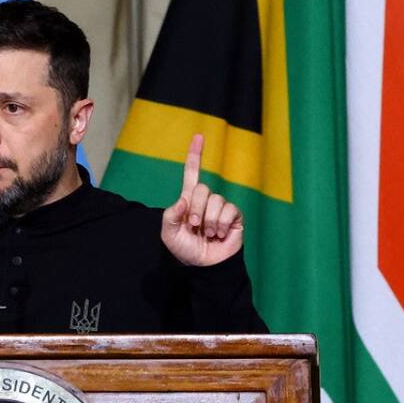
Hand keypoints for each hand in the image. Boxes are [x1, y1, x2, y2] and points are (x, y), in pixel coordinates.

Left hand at [160, 134, 243, 265]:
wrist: (203, 266)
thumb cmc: (185, 249)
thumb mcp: (169, 233)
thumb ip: (170, 215)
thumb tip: (183, 200)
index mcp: (189, 200)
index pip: (192, 173)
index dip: (195, 155)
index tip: (199, 137)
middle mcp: (206, 200)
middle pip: (203, 189)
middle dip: (197, 209)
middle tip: (195, 226)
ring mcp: (221, 208)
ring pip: (217, 201)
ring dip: (210, 221)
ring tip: (208, 234)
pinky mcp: (234, 217)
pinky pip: (229, 210)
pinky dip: (221, 224)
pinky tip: (219, 234)